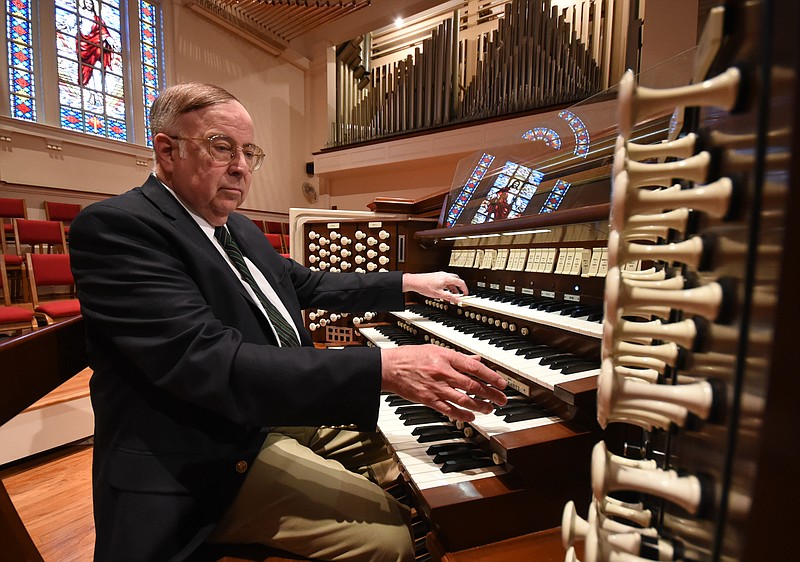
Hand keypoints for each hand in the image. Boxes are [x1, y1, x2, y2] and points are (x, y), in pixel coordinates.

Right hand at [380, 345, 507, 421]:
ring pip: (464, 399)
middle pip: (473, 385)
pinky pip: (449, 410)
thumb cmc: (411, 357)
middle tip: (502, 399)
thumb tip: (476, 360)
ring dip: (480, 406)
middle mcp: (443, 373)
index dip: (491, 376)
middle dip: (491, 394)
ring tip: (490, 409)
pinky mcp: (428, 400)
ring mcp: (436, 387)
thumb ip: (458, 357)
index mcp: (446, 357)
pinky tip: (471, 417)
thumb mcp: (436, 349)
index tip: (502, 384)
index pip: (475, 367)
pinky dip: (462, 415)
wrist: (390, 368)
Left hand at [402, 271, 467, 303]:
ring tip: (453, 294)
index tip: (466, 294)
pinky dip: (448, 286)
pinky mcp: (436, 277)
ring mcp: (440, 275)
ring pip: (450, 280)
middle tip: (461, 293)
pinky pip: (445, 280)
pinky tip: (445, 291)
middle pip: (456, 279)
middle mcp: (444, 275)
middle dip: (460, 287)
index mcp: (447, 278)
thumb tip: (458, 300)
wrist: (414, 282)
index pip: (460, 282)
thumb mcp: (438, 294)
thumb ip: (449, 297)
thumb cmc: (424, 286)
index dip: (465, 288)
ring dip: (453, 287)